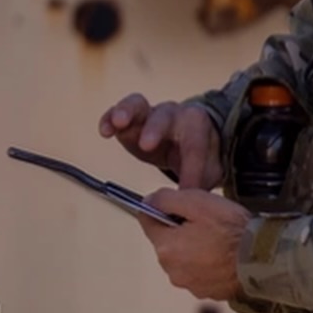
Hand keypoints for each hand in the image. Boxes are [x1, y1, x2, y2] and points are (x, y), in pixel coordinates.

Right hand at [98, 94, 221, 188]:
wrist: (191, 136)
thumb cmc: (200, 154)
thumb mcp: (208, 172)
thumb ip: (198, 186)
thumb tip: (183, 208)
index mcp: (197, 125)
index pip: (195, 146)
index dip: (190, 167)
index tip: (185, 190)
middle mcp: (173, 114)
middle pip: (164, 117)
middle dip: (155, 129)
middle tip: (146, 145)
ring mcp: (149, 113)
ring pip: (138, 105)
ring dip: (127, 112)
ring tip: (118, 123)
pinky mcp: (130, 119)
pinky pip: (117, 112)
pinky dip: (109, 118)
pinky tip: (104, 130)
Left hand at [137, 187, 249, 301]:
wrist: (263, 260)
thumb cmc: (231, 229)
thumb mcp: (197, 201)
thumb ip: (166, 199)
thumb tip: (149, 201)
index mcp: (166, 247)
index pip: (147, 221)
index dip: (162, 209)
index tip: (181, 206)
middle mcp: (172, 270)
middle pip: (166, 242)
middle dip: (179, 230)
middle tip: (206, 223)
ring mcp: (190, 285)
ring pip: (183, 259)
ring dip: (193, 249)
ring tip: (218, 240)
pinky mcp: (207, 293)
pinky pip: (199, 273)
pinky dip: (207, 265)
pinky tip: (224, 256)